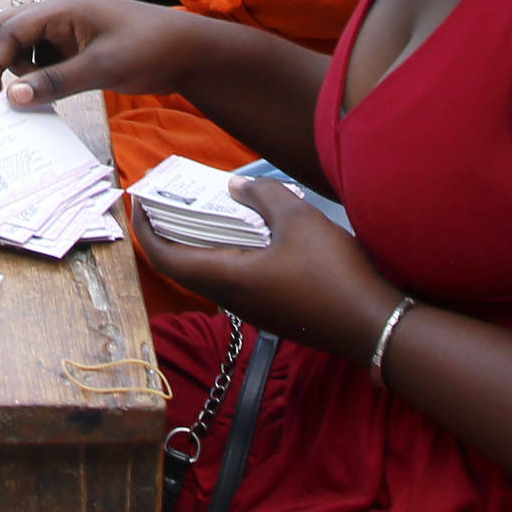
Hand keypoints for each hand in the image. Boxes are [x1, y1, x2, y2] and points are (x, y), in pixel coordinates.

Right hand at [0, 0, 198, 108]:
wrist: (188, 51)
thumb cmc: (150, 49)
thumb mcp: (102, 68)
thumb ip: (55, 82)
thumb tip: (11, 96)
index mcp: (62, 9)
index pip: (10, 29)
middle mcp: (59, 15)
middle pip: (7, 29)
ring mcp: (68, 31)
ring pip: (24, 44)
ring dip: (15, 68)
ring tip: (25, 97)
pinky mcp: (77, 47)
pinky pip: (43, 57)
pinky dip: (34, 75)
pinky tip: (41, 96)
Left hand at [133, 175, 396, 356]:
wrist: (374, 325)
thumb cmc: (333, 273)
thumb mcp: (299, 220)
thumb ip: (263, 196)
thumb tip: (238, 185)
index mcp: (227, 278)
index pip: (165, 258)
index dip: (145, 230)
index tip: (138, 201)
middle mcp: (232, 298)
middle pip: (185, 266)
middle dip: (173, 230)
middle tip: (173, 197)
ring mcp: (253, 309)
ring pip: (213, 272)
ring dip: (204, 241)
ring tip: (212, 206)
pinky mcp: (274, 311)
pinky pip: (237, 278)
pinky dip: (230, 252)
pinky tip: (253, 230)